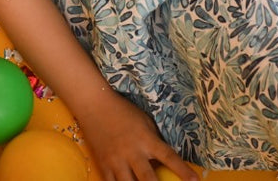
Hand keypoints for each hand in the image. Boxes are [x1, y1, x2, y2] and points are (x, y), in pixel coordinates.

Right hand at [77, 90, 201, 180]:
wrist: (94, 104)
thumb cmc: (123, 111)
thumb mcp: (145, 122)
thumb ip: (154, 142)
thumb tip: (162, 164)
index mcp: (146, 140)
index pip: (169, 157)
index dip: (183, 171)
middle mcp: (133, 152)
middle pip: (148, 179)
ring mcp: (116, 160)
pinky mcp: (103, 164)